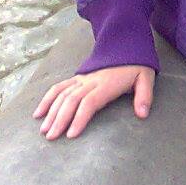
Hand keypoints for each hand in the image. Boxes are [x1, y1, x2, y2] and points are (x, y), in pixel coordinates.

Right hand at [33, 64, 155, 139]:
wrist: (127, 46)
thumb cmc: (137, 67)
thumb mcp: (146, 79)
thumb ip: (144, 96)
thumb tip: (143, 114)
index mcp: (107, 84)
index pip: (90, 102)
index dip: (79, 118)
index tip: (71, 135)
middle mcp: (91, 81)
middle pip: (71, 100)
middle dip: (60, 119)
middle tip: (52, 137)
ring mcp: (82, 79)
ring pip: (62, 94)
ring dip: (51, 112)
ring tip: (44, 130)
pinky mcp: (77, 78)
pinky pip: (59, 87)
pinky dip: (47, 99)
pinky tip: (38, 113)